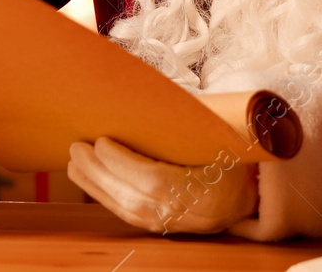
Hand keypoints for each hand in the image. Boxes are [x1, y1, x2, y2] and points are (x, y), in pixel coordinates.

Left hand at [67, 137, 258, 233]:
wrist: (246, 199)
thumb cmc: (232, 163)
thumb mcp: (222, 140)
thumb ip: (195, 123)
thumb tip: (163, 94)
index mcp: (200, 190)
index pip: (152, 180)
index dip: (123, 163)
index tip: (102, 141)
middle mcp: (181, 211)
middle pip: (130, 195)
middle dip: (98, 171)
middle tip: (77, 147)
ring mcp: (168, 223)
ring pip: (123, 207)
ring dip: (94, 184)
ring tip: (75, 161)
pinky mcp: (158, 226)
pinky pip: (125, 213)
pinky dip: (104, 196)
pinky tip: (89, 179)